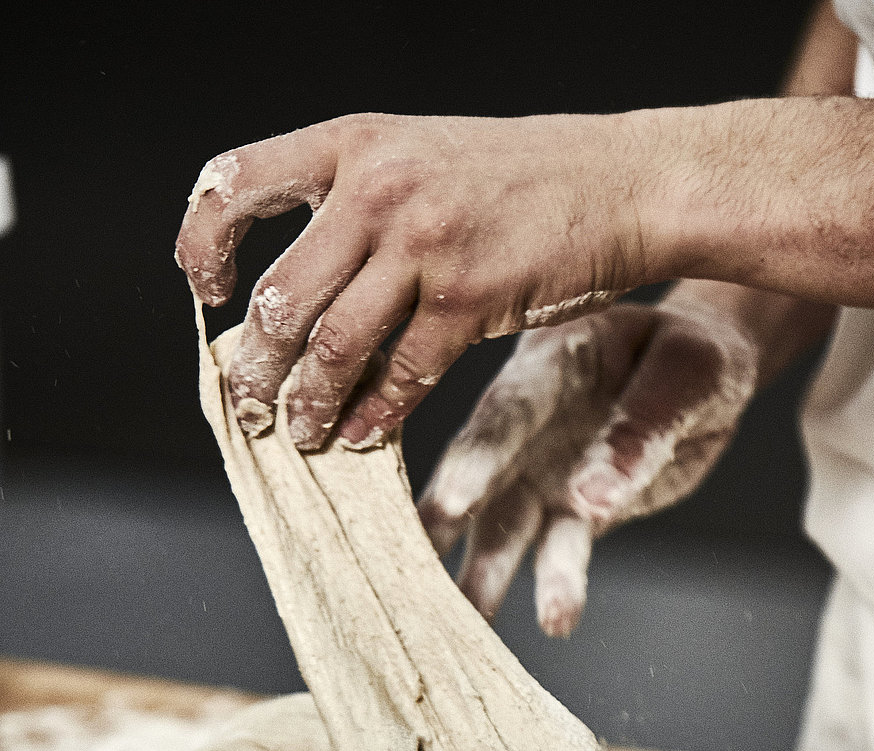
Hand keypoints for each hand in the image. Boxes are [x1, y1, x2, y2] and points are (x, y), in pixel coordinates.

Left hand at [175, 112, 659, 449]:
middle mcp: (380, 189)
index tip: (209, 291)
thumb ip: (358, 201)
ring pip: (334, 346)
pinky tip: (361, 435)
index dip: (203, 244)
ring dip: (306, 402)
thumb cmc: (524, 179)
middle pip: (281, 297)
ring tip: (298, 431)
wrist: (620, 184)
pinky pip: (403, 373)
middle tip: (247, 403)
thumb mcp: (423, 156)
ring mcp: (426, 246)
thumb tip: (300, 286)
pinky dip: (376, 414)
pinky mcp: (471, 300)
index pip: (235, 183)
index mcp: (355, 144)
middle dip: (254, 366)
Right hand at [417, 296, 760, 636]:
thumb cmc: (691, 354)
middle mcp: (531, 425)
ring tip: (470, 621)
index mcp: (551, 365)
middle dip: (445, 523)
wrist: (706, 376)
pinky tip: (556, 621)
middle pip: (483, 476)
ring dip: (486, 574)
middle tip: (414, 568)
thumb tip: (591, 499)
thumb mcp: (687, 373)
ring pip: (507, 528)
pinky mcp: (573, 514)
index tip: (452, 501)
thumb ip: (640, 429)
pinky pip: (559, 554)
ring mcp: (544, 473)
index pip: (507, 413)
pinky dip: (556, 588)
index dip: (477, 457)